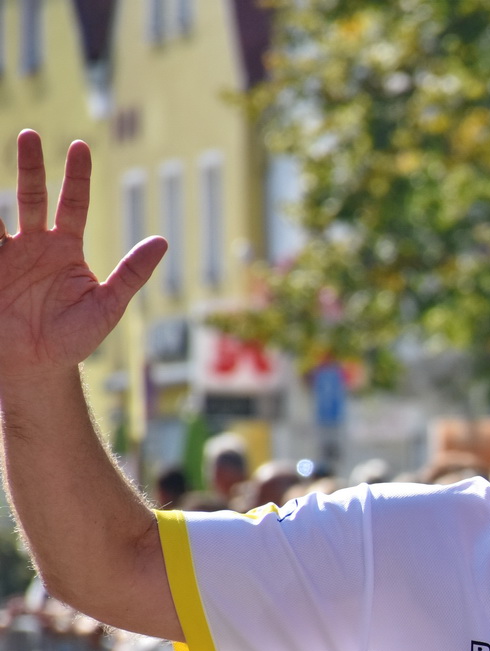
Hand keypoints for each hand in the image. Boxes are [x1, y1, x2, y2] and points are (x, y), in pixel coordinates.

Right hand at [0, 131, 164, 384]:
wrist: (37, 366)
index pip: (74, 204)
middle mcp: (35, 245)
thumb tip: (163, 242)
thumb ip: (132, 274)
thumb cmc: (75, 339)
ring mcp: (6, 255)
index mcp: (66, 250)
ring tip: (3, 150)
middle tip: (29, 134)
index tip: (80, 146)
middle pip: (32, 196)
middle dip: (31, 167)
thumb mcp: (108, 306)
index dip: (77, 176)